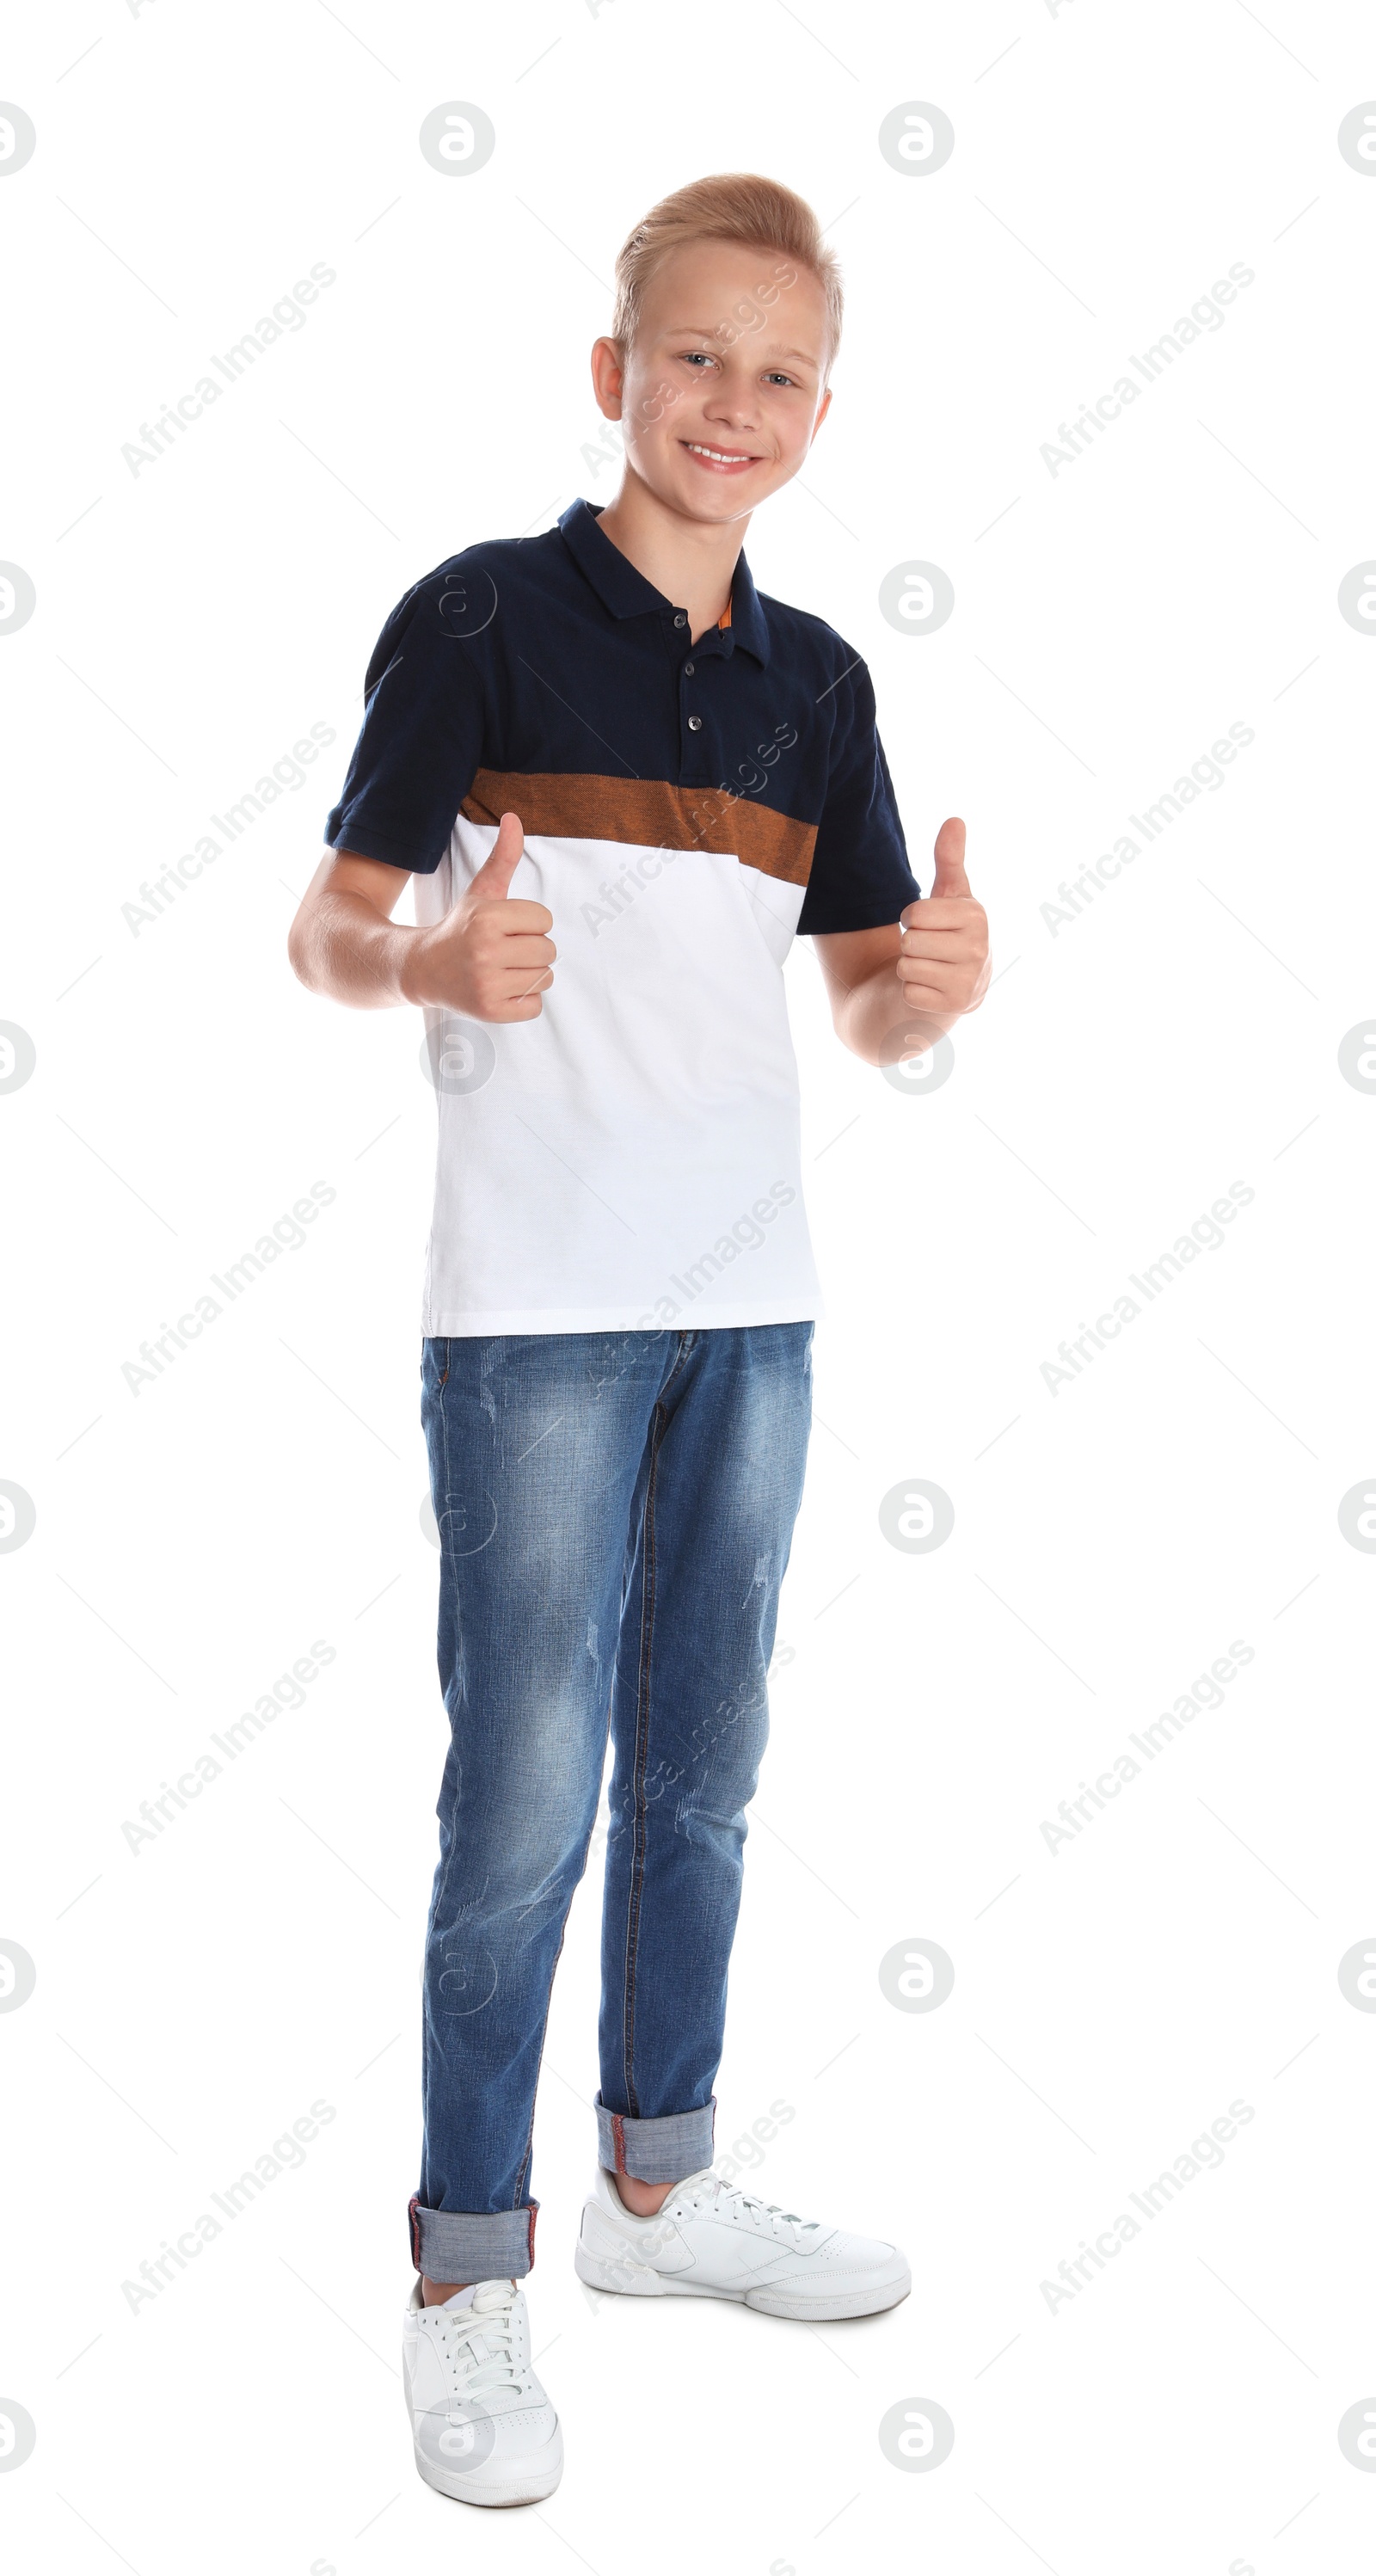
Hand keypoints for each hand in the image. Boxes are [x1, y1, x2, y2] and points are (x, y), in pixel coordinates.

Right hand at [401, 812, 554, 1019]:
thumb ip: (503, 857)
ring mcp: (487, 984)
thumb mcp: (481, 891)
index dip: (529, 923)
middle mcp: (486, 951)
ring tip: (501, 969)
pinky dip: (523, 1001)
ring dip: (529, 975)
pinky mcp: (490, 1011)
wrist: (423, 969)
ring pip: (545, 977)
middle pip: (549, 950)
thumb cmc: (460, 927)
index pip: (545, 919)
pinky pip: (535, 1006)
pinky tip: (500, 990)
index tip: (504, 928)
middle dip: (531, 949)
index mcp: (487, 918)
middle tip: (502, 951)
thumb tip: (514, 817)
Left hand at [896, 818, 989, 1015]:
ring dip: (909, 968)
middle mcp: (979, 949)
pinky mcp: (954, 1008)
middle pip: (909, 940)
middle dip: (910, 945)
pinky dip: (913, 992)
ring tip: (930, 968)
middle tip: (929, 950)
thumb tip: (954, 819)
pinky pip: (909, 992)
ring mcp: (969, 981)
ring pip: (906, 967)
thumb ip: (949, 859)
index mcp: (976, 916)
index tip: (928, 924)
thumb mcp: (949, 896)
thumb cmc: (948, 933)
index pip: (915, 912)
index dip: (912, 918)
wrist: (955, 986)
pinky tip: (931, 990)